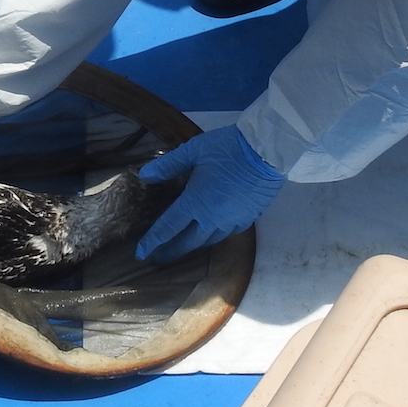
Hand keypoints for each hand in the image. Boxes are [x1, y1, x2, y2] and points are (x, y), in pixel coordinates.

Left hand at [135, 125, 284, 260]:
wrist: (266, 152)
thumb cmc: (226, 148)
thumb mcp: (192, 151)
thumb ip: (167, 165)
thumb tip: (144, 175)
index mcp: (194, 202)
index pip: (167, 228)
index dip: (152, 242)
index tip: (140, 253)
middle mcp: (211, 219)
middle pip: (187, 243)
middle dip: (170, 252)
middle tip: (158, 258)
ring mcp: (230, 221)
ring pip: (207, 242)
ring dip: (192, 246)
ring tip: (182, 247)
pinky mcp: (247, 219)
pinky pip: (225, 234)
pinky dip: (213, 236)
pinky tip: (210, 232)